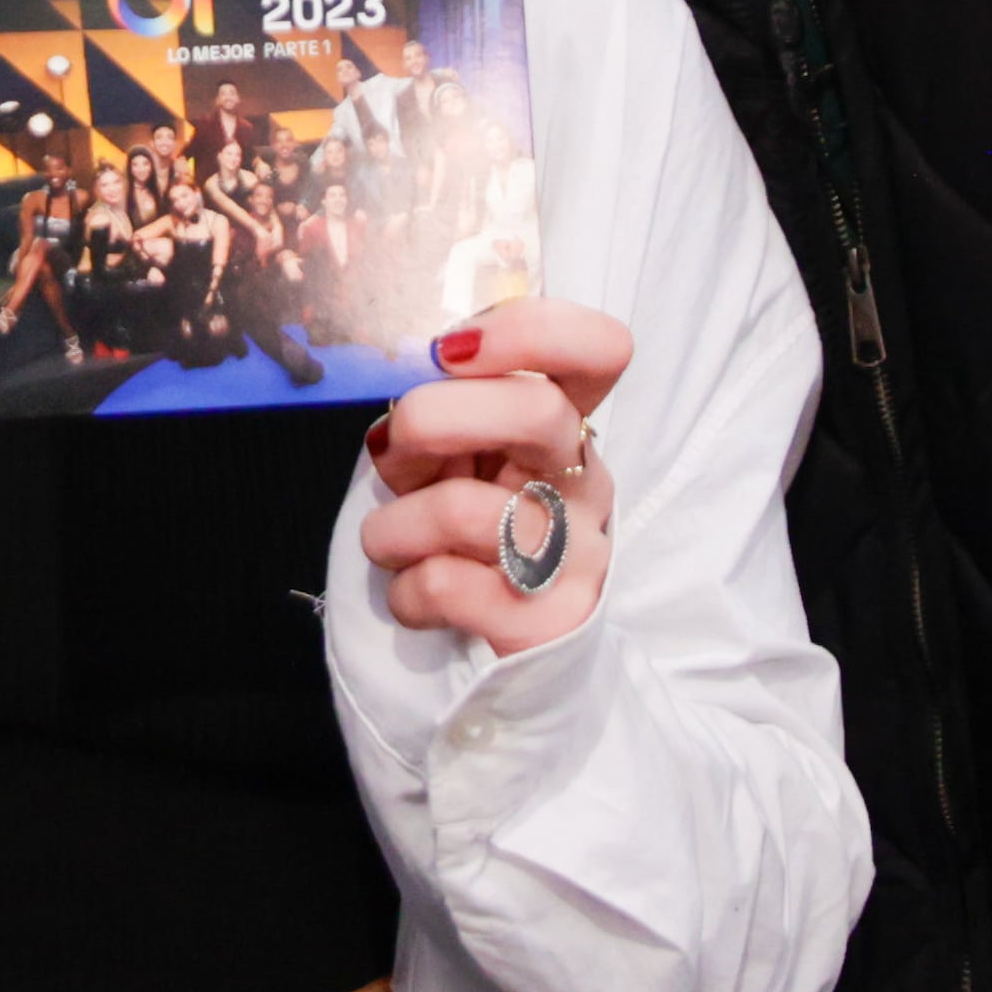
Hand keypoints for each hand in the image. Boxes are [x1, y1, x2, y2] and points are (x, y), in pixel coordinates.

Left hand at [356, 300, 634, 653]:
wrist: (520, 660)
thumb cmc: (470, 529)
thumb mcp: (459, 455)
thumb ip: (444, 406)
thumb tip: (394, 367)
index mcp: (567, 424)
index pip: (600, 348)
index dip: (528, 331)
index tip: (448, 349)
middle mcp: (586, 482)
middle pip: (538, 410)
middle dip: (433, 418)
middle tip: (390, 447)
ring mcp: (579, 556)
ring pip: (463, 509)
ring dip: (392, 527)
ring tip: (391, 542)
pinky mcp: (549, 624)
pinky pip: (445, 585)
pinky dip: (404, 590)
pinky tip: (418, 593)